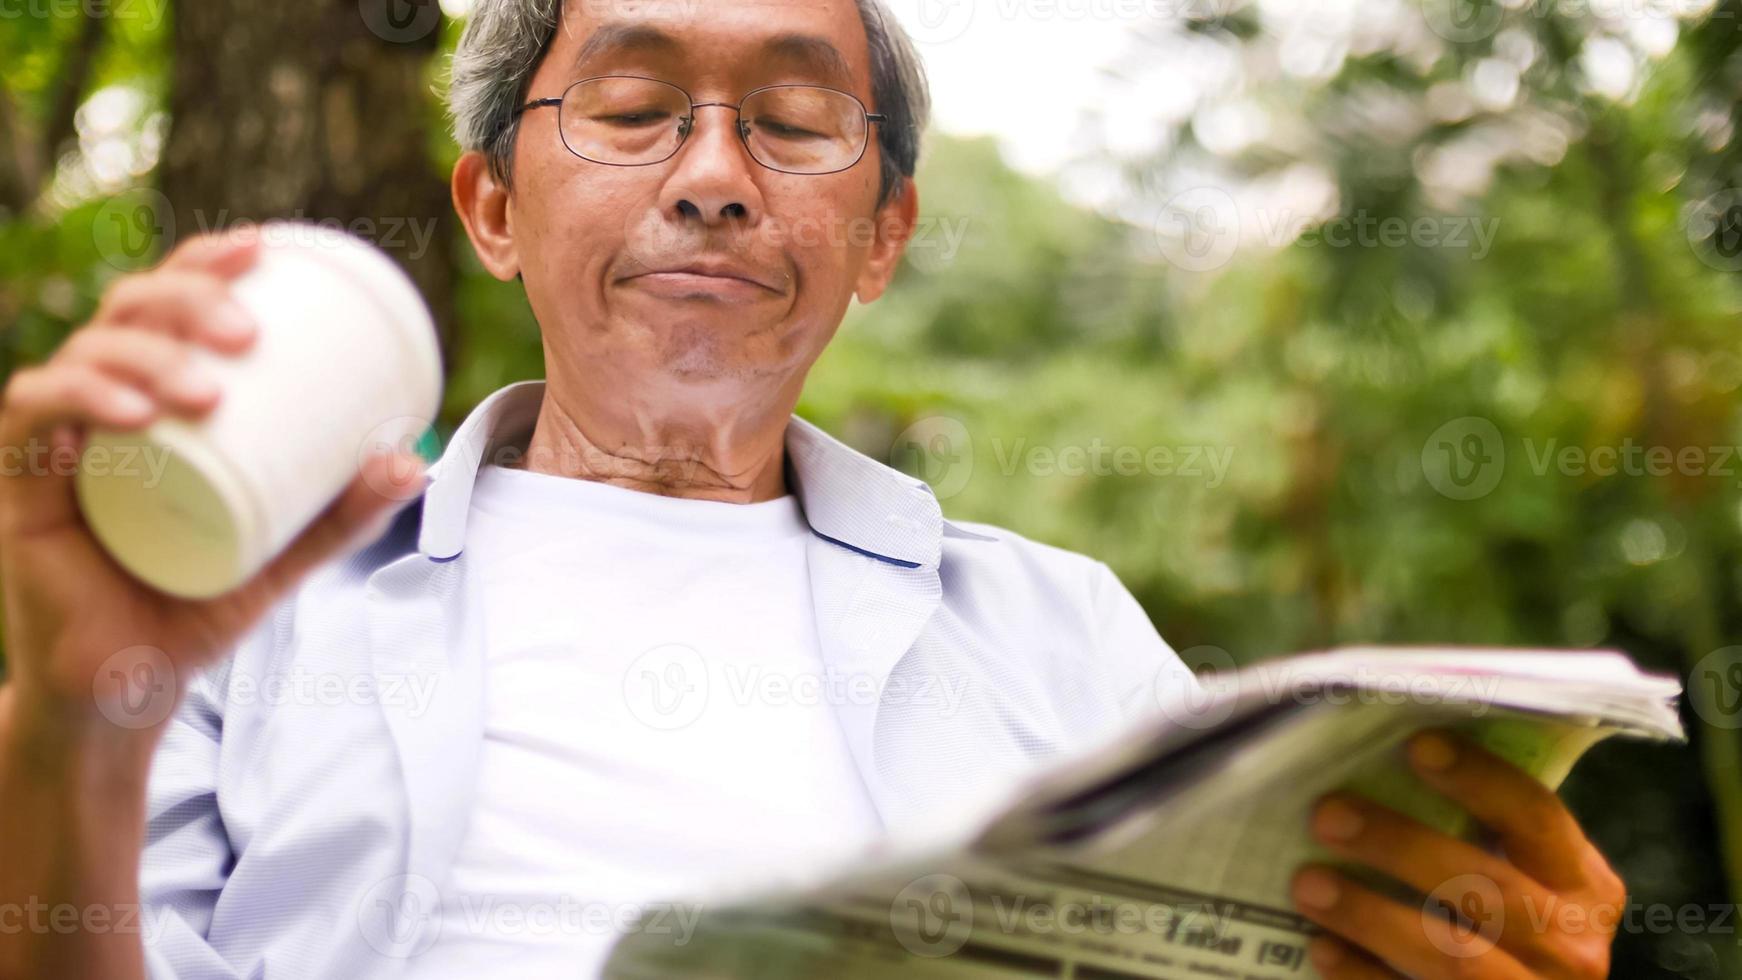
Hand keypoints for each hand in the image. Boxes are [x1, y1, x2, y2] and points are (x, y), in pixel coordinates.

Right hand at [0, 230, 425, 745]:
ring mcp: (57, 442)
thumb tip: (413, 459)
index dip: (204, 263)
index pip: (166, 307)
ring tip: (209, 386)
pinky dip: (82, 397)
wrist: (126, 691)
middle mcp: (98, 407)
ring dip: (148, 353)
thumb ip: (340, 512)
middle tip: (250, 333)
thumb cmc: (195, 608)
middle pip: (128, 313)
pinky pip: (36, 416)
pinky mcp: (22, 486)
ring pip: (86, 354)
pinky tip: (134, 410)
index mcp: (152, 401)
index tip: (262, 248)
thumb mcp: (283, 554)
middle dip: (185, 299)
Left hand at [1289, 730, 1624, 978]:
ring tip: (1308, 883)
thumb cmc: (1507, 924)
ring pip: (1450, 953)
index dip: (1480, 779)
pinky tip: (1321, 946)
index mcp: (1585, 886)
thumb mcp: (1522, 877)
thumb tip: (1383, 758)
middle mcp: (1571, 945)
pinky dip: (1362, 974)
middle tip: (1328, 815)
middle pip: (1484, 887)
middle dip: (1402, 847)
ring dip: (1370, 914)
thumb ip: (1479, 832)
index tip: (1417, 746)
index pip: (1536, 818)